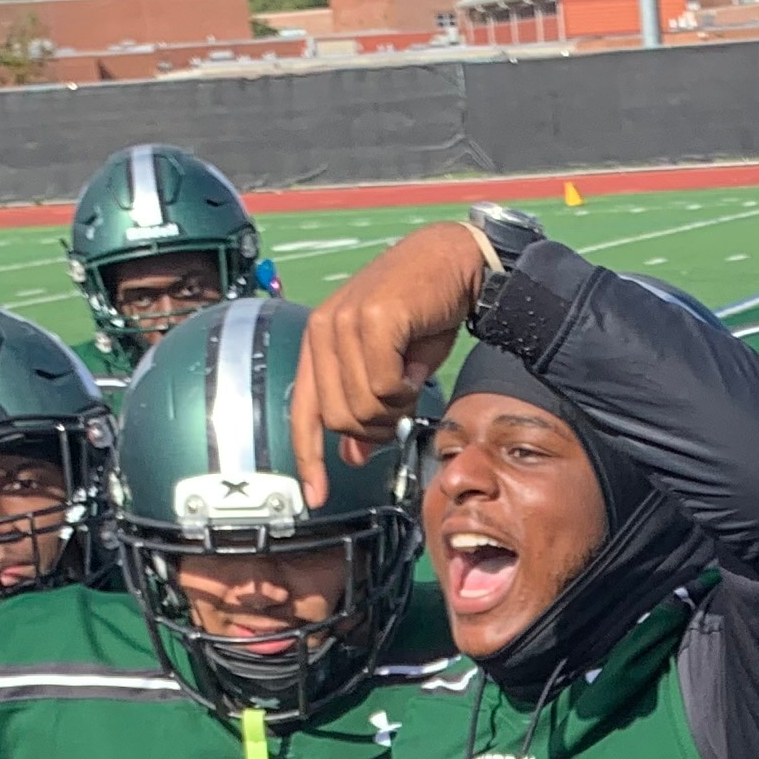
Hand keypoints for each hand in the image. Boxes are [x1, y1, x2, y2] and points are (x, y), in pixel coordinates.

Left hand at [287, 220, 489, 499]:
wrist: (455, 262)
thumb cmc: (425, 311)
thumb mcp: (392, 367)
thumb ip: (368, 407)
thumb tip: (354, 455)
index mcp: (318, 341)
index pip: (303, 411)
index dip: (309, 458)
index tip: (316, 496)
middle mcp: (322, 329)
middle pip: (340, 419)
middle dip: (376, 425)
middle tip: (402, 402)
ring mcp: (343, 322)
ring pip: (363, 406)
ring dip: (396, 405)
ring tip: (410, 375)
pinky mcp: (372, 320)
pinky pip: (384, 386)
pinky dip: (407, 388)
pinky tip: (415, 365)